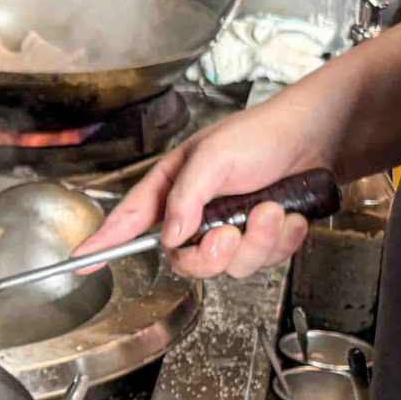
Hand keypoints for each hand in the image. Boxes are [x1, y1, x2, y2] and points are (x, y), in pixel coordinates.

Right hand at [79, 94, 329, 279]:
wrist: (318, 138)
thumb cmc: (262, 134)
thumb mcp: (214, 155)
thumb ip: (186, 196)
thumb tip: (168, 237)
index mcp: (174, 186)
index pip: (130, 219)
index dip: (106, 241)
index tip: (82, 260)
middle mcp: (198, 212)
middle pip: (185, 259)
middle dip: (211, 255)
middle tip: (229, 234)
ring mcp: (230, 228)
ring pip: (230, 265)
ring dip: (257, 240)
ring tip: (273, 210)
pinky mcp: (261, 239)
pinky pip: (264, 261)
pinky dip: (281, 241)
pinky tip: (289, 216)